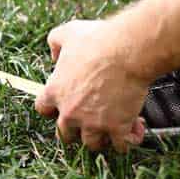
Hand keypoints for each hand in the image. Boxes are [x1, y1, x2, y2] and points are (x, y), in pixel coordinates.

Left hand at [34, 20, 149, 152]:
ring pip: (92, 144)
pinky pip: (121, 146)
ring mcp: (93, 123)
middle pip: (65, 134)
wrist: (127, 51)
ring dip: (102, 137)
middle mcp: (70, 112)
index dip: (52, 109)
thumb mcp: (67, 33)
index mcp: (55, 91)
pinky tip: (136, 128)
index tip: (62, 106)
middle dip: (76, 129)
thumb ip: (55, 43)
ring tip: (113, 126)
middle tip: (89, 120)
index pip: (42, 109)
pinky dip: (129, 139)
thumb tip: (55, 55)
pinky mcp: (117, 128)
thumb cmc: (98, 41)